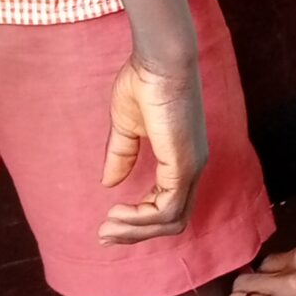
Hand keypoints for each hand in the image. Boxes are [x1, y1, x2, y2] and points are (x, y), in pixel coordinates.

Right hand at [99, 54, 207, 242]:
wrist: (157, 59)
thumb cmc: (145, 81)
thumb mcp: (126, 125)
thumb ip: (121, 155)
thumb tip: (109, 182)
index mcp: (181, 158)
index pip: (168, 204)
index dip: (139, 219)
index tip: (108, 221)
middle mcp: (192, 167)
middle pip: (171, 220)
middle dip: (136, 233)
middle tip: (104, 235)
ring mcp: (191, 167)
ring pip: (170, 220)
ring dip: (135, 229)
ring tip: (107, 227)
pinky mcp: (185, 165)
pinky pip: (167, 209)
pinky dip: (141, 218)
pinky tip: (117, 213)